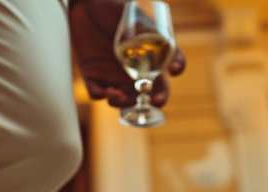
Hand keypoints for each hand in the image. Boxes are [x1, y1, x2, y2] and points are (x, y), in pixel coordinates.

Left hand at [69, 0, 185, 108]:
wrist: (92, 2)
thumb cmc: (123, 9)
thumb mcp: (146, 23)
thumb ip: (161, 41)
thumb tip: (176, 67)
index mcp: (150, 62)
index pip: (160, 84)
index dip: (162, 92)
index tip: (163, 87)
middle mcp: (132, 74)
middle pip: (141, 98)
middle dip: (144, 104)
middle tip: (149, 101)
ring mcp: (112, 76)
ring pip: (119, 100)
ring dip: (119, 102)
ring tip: (116, 95)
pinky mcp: (92, 76)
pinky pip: (95, 92)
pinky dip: (99, 95)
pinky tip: (102, 91)